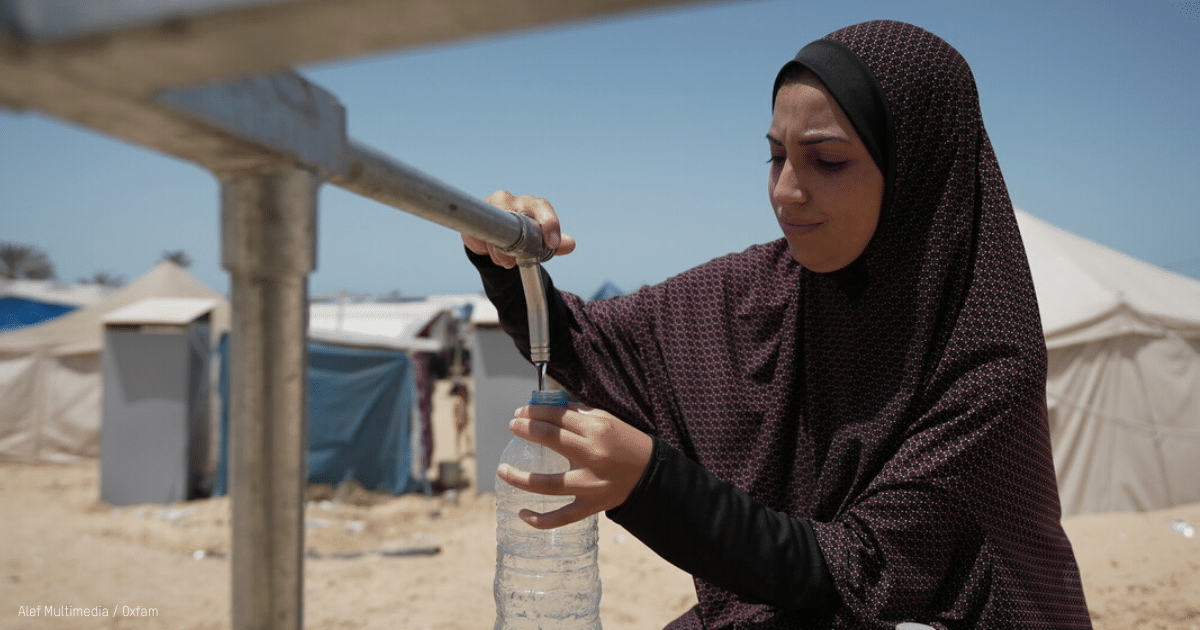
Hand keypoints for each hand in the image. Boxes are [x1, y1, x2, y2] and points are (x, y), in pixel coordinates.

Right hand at [463, 190, 576, 267]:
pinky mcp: (475, 219)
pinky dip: (487, 249)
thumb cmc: (521, 232)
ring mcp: (489, 206)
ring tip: (507, 260)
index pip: (542, 207)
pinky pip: (480, 234)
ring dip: (502, 251)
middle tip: (520, 258)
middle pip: (514, 214)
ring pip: (497, 228)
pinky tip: (493, 253)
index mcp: (530, 204)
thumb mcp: (540, 239)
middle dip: (519, 241)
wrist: (493, 235)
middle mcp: (509, 200)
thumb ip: (557, 243)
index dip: (549, 223)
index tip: (552, 243)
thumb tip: (570, 244)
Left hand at [498, 402, 652, 529]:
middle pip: (549, 439)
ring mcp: (589, 484)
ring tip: (502, 470)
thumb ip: (578, 415)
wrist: (652, 476)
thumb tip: (548, 409)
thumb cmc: (627, 444)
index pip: (557, 416)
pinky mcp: (590, 506)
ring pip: (546, 483)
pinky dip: (539, 520)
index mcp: (596, 430)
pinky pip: (560, 517)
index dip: (534, 412)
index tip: (520, 413)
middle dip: (525, 430)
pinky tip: (521, 513)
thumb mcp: (608, 420)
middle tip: (513, 426)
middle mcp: (591, 456)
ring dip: (519, 477)